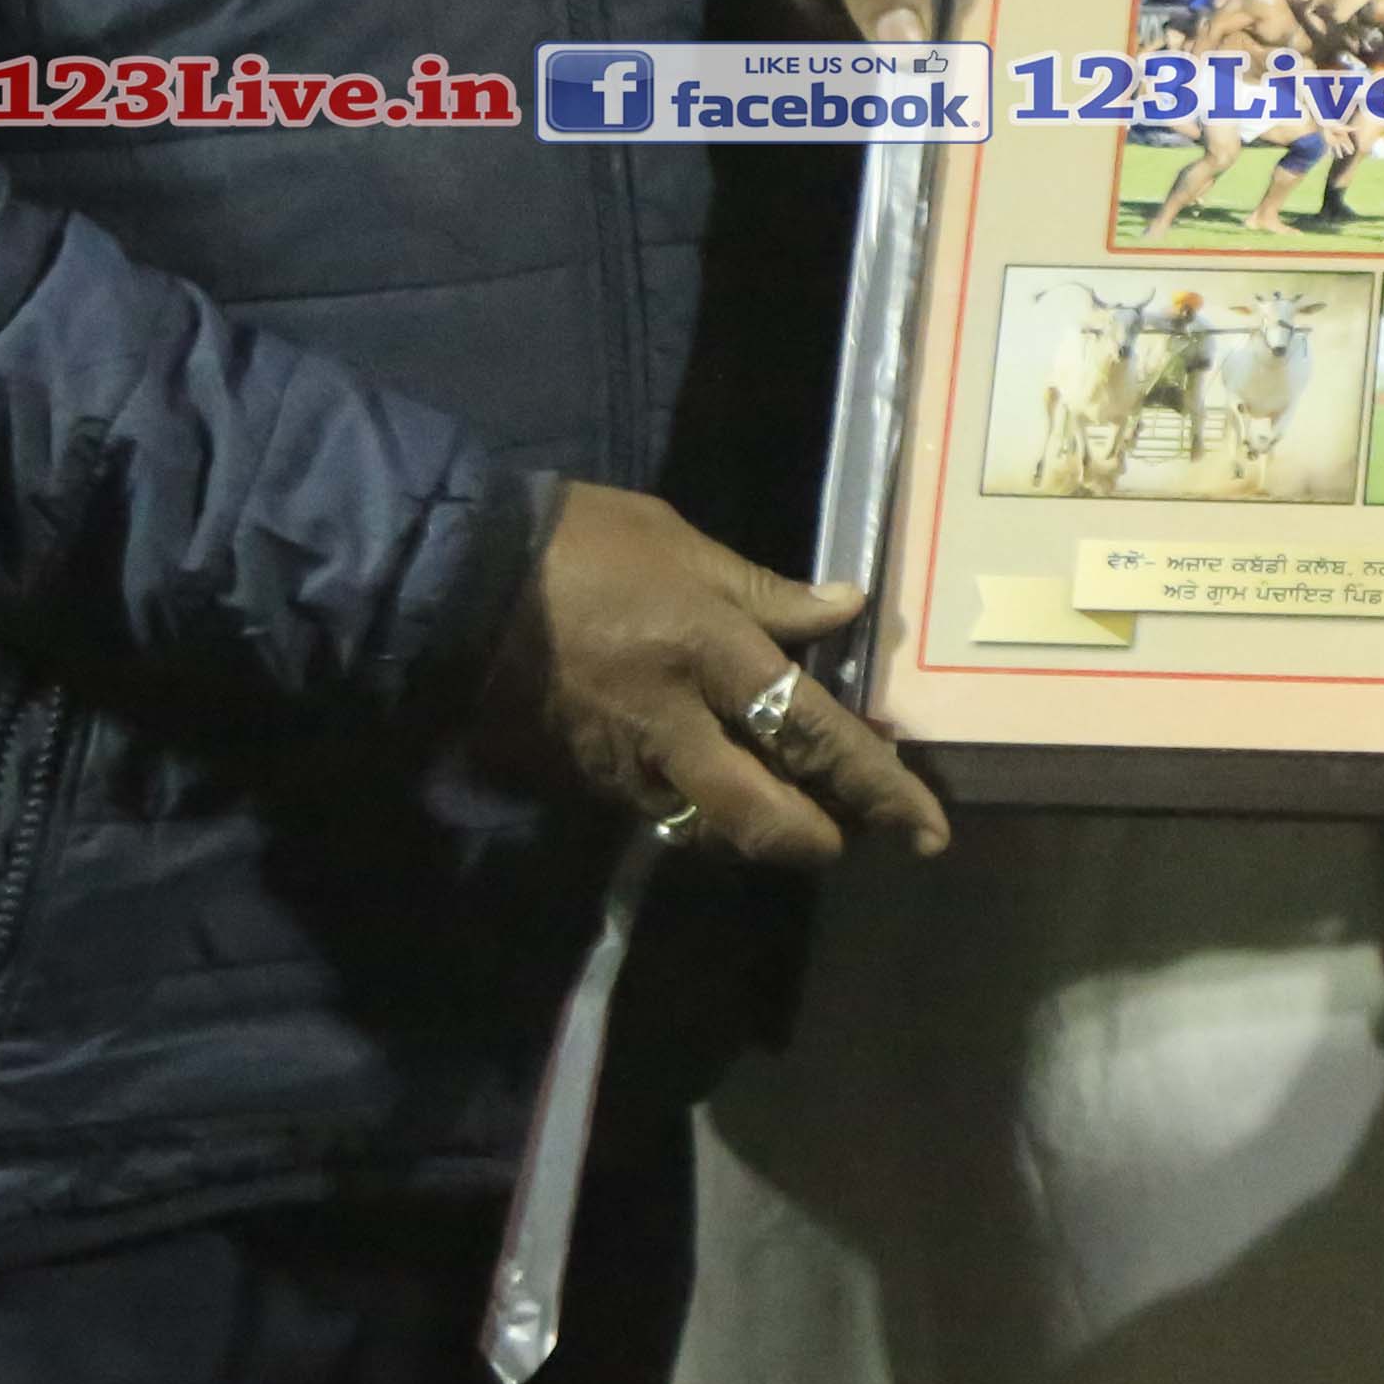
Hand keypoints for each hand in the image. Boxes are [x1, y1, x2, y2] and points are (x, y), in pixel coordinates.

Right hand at [469, 484, 951, 868]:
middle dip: (816, 840)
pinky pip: (657, 812)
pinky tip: (716, 788)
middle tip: (849, 838)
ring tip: (793, 813)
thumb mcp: (684, 545)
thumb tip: (847, 607)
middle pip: (761, 818)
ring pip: (709, 829)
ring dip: (757, 831)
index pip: (813, 734)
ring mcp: (622, 762)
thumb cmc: (582, 543)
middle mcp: (673, 723)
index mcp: (710, 651)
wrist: (457, 579)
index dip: (877, 785)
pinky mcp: (580, 781)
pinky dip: (697, 812)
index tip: (927, 828)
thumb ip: (766, 592)